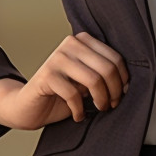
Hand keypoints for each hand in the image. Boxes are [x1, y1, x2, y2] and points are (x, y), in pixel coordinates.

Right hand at [0, 32, 128, 130]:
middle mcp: (71, 43)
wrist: (28, 105)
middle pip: (107, 68)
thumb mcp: (87, 80)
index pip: (115, 57)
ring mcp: (57, 57)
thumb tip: (126, 83)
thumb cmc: (62, 92)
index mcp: (83, 40)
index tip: (121, 94)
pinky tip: (78, 115)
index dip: (123, 79)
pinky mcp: (47, 75)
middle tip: (110, 105)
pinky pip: (74, 94)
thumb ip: (103, 74)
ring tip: (98, 109)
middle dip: (114, 91)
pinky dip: (79, 109)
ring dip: (100, 100)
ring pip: (94, 80)